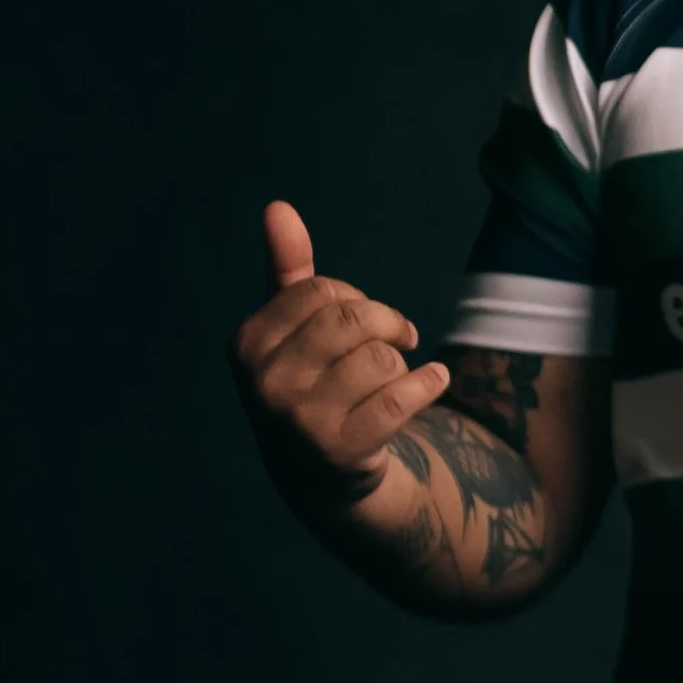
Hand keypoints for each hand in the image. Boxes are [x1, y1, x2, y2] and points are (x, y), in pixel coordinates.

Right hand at [227, 200, 450, 511]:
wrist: (319, 476)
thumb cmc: (309, 383)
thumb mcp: (291, 327)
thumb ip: (287, 268)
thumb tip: (277, 207)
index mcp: (248, 344)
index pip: (324, 291)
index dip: (355, 299)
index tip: (361, 320)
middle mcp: (264, 383)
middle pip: (353, 319)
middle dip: (387, 323)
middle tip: (400, 338)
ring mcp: (299, 421)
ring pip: (380, 357)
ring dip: (402, 362)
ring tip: (393, 377)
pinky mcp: (340, 450)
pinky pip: (402, 395)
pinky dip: (430, 383)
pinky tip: (434, 382)